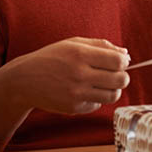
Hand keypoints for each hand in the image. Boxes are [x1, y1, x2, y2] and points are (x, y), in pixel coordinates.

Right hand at [4, 37, 130, 114]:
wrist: (25, 80)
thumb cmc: (52, 57)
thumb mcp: (74, 43)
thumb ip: (101, 45)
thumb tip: (126, 55)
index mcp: (80, 54)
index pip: (118, 61)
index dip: (124, 62)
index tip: (121, 62)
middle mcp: (79, 75)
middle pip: (120, 80)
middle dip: (123, 76)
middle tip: (116, 74)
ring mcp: (77, 93)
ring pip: (113, 95)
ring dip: (113, 89)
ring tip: (104, 83)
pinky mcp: (74, 108)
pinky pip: (98, 105)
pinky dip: (97, 98)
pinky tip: (86, 90)